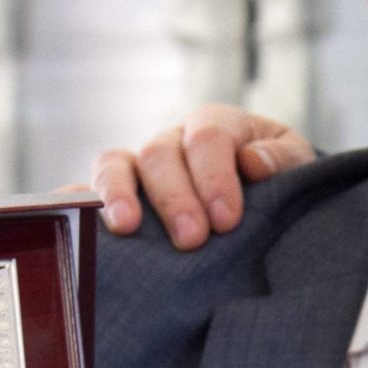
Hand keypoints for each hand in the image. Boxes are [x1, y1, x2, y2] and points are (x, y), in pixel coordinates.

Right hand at [88, 105, 314, 249]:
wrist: (261, 209)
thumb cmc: (276, 186)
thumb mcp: (295, 168)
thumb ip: (281, 160)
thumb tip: (251, 161)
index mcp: (214, 127)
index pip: (206, 136)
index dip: (213, 176)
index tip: (227, 221)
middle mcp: (170, 143)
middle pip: (158, 154)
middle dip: (174, 197)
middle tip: (191, 239)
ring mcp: (136, 171)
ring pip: (113, 165)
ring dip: (118, 195)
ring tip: (126, 228)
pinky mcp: (112, 200)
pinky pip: (81, 194)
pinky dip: (73, 204)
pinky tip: (76, 227)